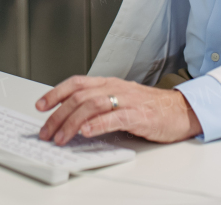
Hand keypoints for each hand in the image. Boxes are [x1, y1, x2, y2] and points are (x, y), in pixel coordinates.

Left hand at [35, 75, 201, 144]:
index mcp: (109, 83)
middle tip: (46, 132)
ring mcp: (127, 100)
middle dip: (58, 115)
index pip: (76, 83)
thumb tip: (72, 119)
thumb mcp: (120, 100)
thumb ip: (99, 105)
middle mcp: (116, 88)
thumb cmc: (150, 107)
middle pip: (79, 96)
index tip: (40, 106)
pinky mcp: (139, 115)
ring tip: (61, 137)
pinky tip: (87, 132)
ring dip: (72, 123)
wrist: (180, 110)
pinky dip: (98, 124)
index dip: (55, 92)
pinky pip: (115, 117)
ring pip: (92, 105)